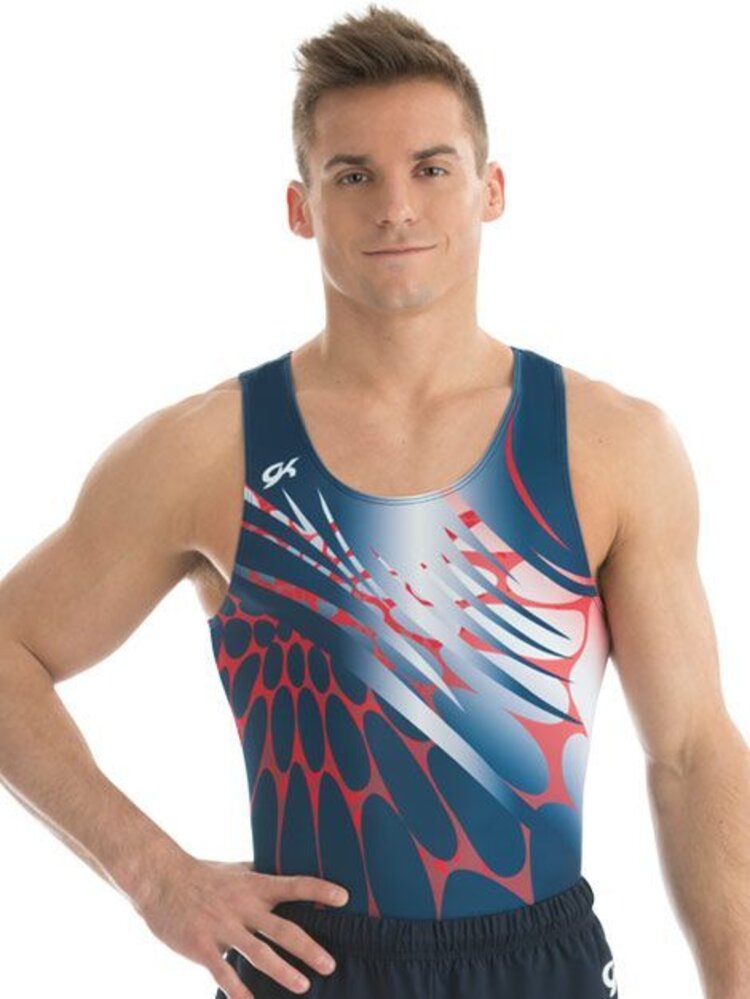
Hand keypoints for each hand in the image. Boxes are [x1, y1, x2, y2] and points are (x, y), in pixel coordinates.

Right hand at [132, 854, 348, 997]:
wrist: (160, 879)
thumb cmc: (202, 874)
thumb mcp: (236, 870)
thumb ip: (260, 875)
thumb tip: (285, 871)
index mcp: (254, 886)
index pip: (294, 884)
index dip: (320, 889)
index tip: (345, 898)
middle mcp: (243, 906)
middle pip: (283, 929)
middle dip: (309, 948)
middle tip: (330, 964)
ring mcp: (223, 927)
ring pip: (259, 953)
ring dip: (283, 972)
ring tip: (304, 986)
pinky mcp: (202, 945)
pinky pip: (223, 972)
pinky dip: (238, 990)